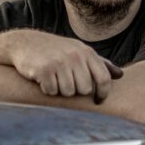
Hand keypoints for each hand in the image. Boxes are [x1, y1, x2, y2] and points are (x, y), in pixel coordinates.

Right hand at [9, 33, 123, 103]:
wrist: (24, 43)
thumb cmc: (56, 50)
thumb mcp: (79, 51)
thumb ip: (100, 64)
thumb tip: (120, 75)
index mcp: (87, 52)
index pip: (104, 78)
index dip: (103, 93)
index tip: (98, 101)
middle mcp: (75, 56)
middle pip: (85, 89)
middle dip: (75, 90)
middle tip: (65, 81)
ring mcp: (60, 62)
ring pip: (68, 92)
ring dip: (61, 90)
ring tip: (54, 78)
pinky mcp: (44, 69)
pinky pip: (52, 91)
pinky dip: (47, 89)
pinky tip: (43, 79)